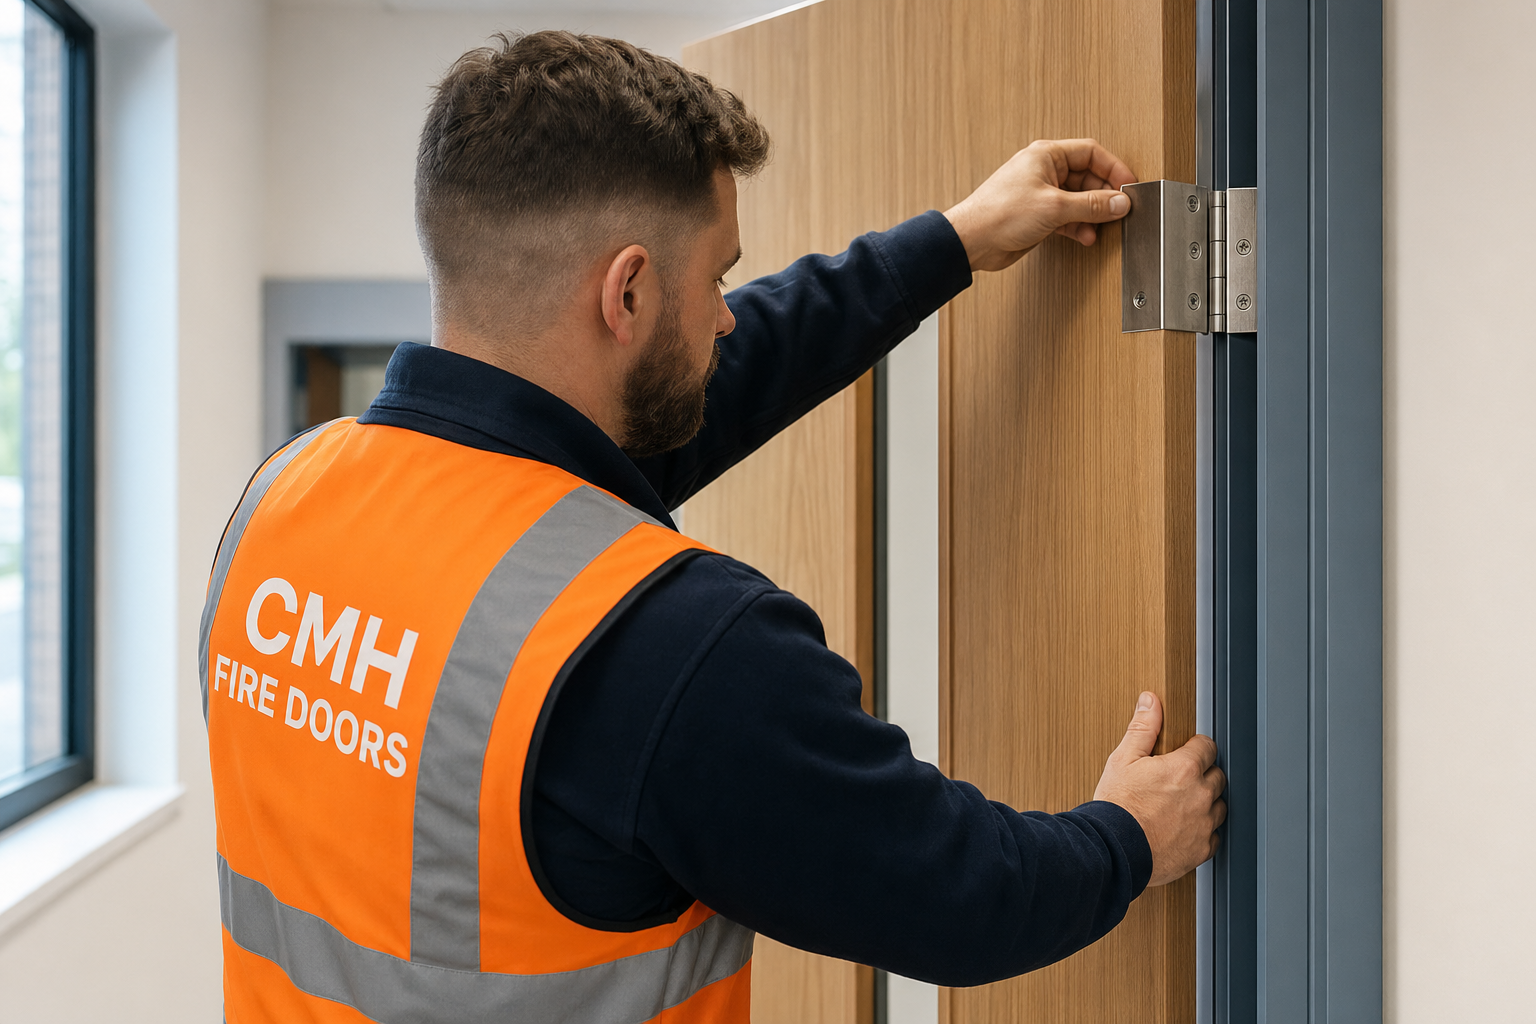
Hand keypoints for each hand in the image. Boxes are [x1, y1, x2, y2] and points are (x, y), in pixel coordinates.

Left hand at [943, 138, 1137, 271]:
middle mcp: (1044, 171)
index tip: (1128, 187)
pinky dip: (1077, 226)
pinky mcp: (1036, 215)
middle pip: (1087, 178)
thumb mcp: (1054, 207)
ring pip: (1077, 200)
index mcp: (1046, 155)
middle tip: (1117, 211)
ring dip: (1091, 214)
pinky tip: (1085, 236)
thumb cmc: (999, 213)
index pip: (1091, 153)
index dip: (1113, 169)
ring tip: (1100, 227)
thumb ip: (1091, 205)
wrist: (971, 240)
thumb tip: (1119, 203)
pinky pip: (1066, 217)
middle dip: (1103, 196)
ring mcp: (1040, 193)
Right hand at [1093, 691, 1225, 886]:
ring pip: (1220, 806)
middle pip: (1218, 776)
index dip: (1195, 748)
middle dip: (1203, 775)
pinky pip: (1215, 836)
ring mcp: (1204, 825)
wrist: (1112, 850)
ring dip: (1206, 802)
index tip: (1186, 753)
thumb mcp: (1123, 760)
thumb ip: (1143, 728)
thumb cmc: (1116, 806)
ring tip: (1182, 804)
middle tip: (1179, 780)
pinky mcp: (1201, 850)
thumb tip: (1151, 702)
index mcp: (1184, 769)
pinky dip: (1203, 831)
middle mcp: (1201, 796)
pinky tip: (1184, 828)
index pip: (1207, 747)